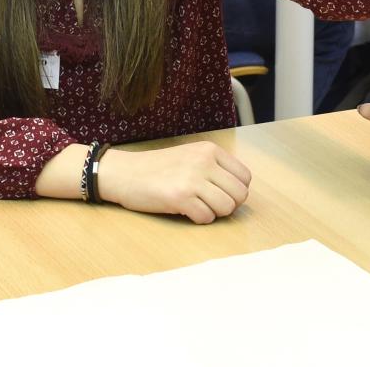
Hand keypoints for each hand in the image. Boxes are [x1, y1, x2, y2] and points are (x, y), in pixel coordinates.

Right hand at [98, 142, 251, 223]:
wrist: (125, 173)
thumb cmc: (157, 168)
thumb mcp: (190, 156)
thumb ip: (214, 168)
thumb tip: (239, 190)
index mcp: (209, 150)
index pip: (245, 177)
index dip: (235, 190)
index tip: (219, 192)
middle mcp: (204, 161)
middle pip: (240, 194)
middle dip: (228, 204)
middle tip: (208, 203)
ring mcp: (192, 178)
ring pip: (227, 208)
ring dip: (214, 212)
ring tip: (196, 205)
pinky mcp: (180, 197)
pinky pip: (207, 218)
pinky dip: (198, 219)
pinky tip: (184, 209)